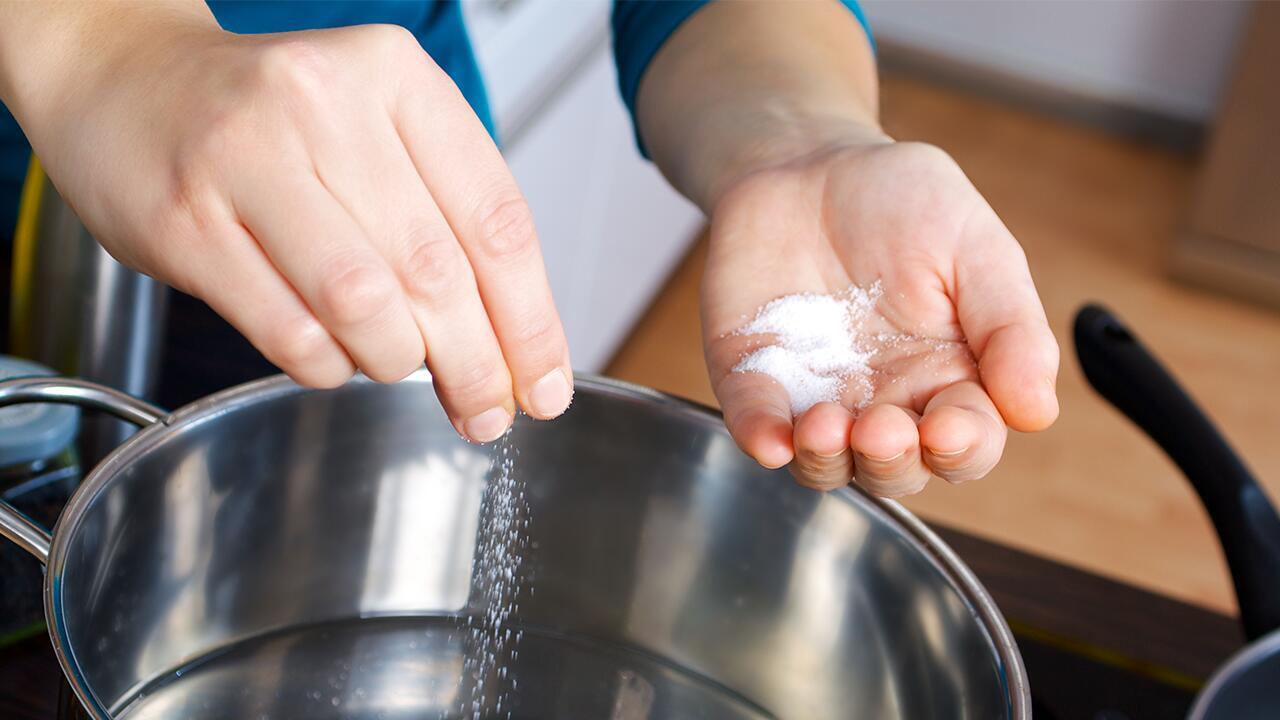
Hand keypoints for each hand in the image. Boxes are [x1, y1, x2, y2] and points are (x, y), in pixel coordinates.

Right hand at [0, 6, 570, 441]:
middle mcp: (324, 102)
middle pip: (436, 270)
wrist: (125, 79)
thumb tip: (514, 346)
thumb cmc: (268, 117)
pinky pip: (287, 331)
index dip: (531, 320)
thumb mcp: (376, 128)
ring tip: (402, 369)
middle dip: (476, 362)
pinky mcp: (186, 222)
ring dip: (397, 362)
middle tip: (488, 409)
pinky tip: (335, 358)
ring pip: (364, 304)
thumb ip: (445, 217)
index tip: (545, 384)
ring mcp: (246, 159)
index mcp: (395, 74)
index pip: (496, 219)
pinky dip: (327, 366)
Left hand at [703, 140, 1058, 495]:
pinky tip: (769, 439)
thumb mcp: (975, 245)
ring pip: (825, 465)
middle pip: (894, 470)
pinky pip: (755, 423)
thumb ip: (1009, 326)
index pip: (966, 443)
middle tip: (880, 427)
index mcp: (948, 377)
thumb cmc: (901, 201)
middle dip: (890, 462)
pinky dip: (760, 437)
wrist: (808, 160)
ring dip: (826, 461)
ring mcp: (815, 395)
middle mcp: (884, 401)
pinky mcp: (754, 378)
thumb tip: (1037, 412)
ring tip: (824, 427)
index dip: (961, 448)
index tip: (948, 427)